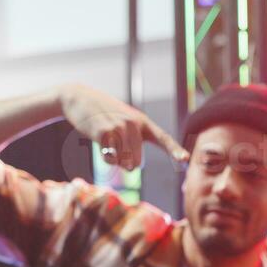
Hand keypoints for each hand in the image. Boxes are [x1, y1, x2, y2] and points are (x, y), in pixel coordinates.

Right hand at [58, 84, 188, 170]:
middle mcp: (134, 124)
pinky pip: (110, 159)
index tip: (186, 160)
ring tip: (106, 140)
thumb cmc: (103, 115)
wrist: (80, 98)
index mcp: (143, 122)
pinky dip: (104, 157)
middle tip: (115, 144)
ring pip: (123, 162)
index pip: (163, 139)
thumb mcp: (123, 122)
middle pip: (137, 162)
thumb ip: (133, 145)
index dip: (175, 151)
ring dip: (114, 159)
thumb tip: (132, 168)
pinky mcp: (105, 133)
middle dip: (126, 161)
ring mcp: (120, 128)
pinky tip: (99, 141)